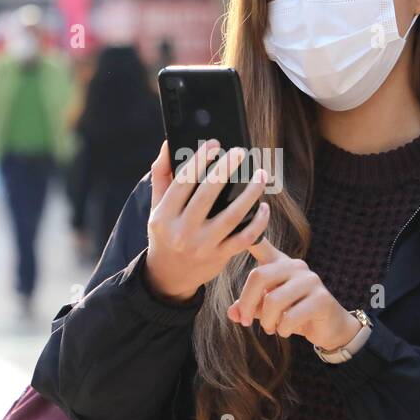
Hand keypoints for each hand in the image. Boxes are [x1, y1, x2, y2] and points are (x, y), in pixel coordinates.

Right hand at [143, 140, 270, 301]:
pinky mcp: (219, 257)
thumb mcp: (156, 206)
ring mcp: (202, 246)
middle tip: (240, 152)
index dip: (199, 160)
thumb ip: (162, 175)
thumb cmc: (165, 233)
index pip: (183, 182)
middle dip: (225, 170)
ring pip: (232, 216)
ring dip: (250, 193)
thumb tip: (169, 144)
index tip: (215, 144)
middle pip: (207, 195)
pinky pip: (244, 238)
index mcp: (164, 216)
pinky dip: (258, 222)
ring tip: (260, 175)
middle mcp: (182, 232)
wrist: (168, 276)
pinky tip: (264, 206)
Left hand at [228, 238, 360, 350]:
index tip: (242, 217)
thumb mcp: (267, 310)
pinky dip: (282, 329)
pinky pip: (290, 317)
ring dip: (266, 321)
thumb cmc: (294, 314)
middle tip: (245, 322)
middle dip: (247, 303)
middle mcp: (295, 266)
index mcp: (279, 263)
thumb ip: (249, 308)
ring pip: (273, 300)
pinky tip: (284, 331)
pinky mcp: (321, 299)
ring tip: (270, 328)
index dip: (248, 234)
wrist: (329, 327)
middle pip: (259, 276)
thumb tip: (231, 313)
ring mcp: (310, 280)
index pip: (261, 244)